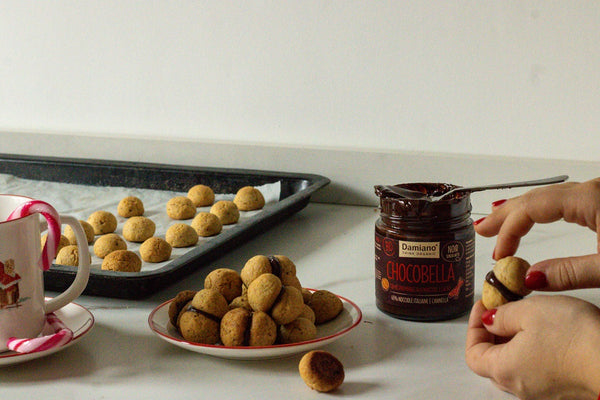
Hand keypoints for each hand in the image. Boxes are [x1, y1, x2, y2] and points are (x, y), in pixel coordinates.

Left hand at [465, 296, 599, 399]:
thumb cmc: (576, 338)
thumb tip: (490, 319)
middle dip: (492, 332)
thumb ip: (502, 315)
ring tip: (526, 316)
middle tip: (502, 308)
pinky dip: (533, 350)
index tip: (484, 305)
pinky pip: (537, 370)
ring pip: (515, 365)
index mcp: (504, 369)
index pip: (472, 354)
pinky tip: (547, 333)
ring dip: (513, 340)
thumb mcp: (530, 311)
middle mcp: (520, 387)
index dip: (473, 327)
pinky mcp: (562, 391)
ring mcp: (542, 393)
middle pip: (492, 361)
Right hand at [474, 178, 599, 290]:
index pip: (532, 209)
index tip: (499, 256)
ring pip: (545, 198)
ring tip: (497, 224)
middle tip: (482, 230)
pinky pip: (560, 200)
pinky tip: (531, 215)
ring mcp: (596, 192)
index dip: (509, 232)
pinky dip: (538, 210)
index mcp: (588, 198)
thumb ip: (569, 274)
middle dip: (504, 216)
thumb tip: (528, 277)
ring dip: (519, 212)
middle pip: (534, 198)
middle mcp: (591, 189)